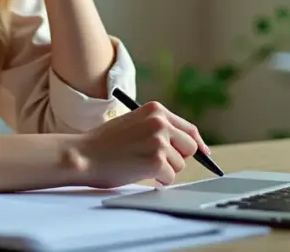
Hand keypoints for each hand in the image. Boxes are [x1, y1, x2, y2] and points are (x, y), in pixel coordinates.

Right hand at [63, 102, 209, 187]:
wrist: (84, 155)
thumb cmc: (105, 142)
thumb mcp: (134, 124)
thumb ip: (157, 128)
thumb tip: (189, 145)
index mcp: (155, 110)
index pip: (189, 128)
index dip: (198, 143)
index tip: (204, 154)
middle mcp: (160, 122)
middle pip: (190, 147)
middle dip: (177, 158)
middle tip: (155, 161)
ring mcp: (160, 141)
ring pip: (179, 165)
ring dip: (164, 169)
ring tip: (139, 163)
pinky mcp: (157, 161)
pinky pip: (170, 178)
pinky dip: (158, 180)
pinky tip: (138, 171)